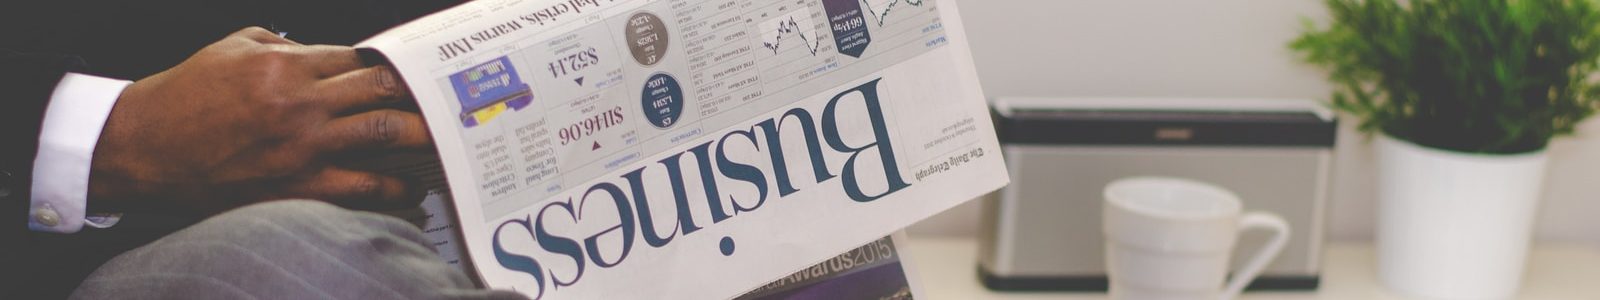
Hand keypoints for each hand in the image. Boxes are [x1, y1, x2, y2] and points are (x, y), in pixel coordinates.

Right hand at [88, 27, 431, 215]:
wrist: (143, 149)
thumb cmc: (182, 99)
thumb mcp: (230, 49)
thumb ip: (280, 45)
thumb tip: (321, 50)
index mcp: (285, 66)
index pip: (358, 58)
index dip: (389, 63)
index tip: (409, 71)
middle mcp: (300, 104)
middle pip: (383, 89)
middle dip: (419, 93)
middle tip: (446, 99)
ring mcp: (302, 147)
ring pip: (384, 133)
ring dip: (421, 136)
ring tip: (444, 140)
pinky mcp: (297, 186)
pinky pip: (361, 187)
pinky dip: (393, 189)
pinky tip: (410, 189)